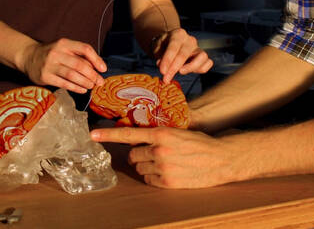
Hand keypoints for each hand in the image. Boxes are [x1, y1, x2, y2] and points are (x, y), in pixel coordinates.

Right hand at [19, 38, 106, 93]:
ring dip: (85, 82)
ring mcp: (49, 65)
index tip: (103, 69)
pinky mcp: (45, 76)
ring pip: (72, 75)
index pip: (85, 49)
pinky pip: (64, 83)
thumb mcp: (64, 48)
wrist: (28, 56)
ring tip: (91, 86)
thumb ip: (78, 55)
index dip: (96, 59)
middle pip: (79, 64)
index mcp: (64, 43)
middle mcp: (56, 52)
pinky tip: (82, 90)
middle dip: (93, 75)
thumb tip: (98, 69)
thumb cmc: (51, 53)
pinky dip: (75, 88)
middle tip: (99, 82)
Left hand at [90, 126, 237, 187]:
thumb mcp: (177, 131)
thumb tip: (138, 134)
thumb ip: (157, 133)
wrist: (221, 159)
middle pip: (132, 155)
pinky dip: (153, 176)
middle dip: (138, 154)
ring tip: (163, 162)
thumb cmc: (199, 143)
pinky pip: (149, 180)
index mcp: (161, 133)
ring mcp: (163, 167)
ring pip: (140, 168)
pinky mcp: (168, 182)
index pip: (128, 134)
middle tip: (151, 153)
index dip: (109, 134)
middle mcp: (159, 150)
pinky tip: (167, 171)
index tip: (93, 135)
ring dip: (146, 166)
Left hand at [152, 28, 212, 82]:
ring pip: (202, 57)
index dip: (167, 60)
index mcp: (178, 34)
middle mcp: (190, 40)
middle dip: (174, 68)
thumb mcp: (157, 47)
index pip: (173, 47)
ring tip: (180, 72)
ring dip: (191, 67)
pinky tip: (188, 71)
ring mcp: (198, 48)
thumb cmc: (163, 45)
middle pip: (185, 54)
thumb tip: (160, 64)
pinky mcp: (203, 57)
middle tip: (166, 78)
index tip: (162, 71)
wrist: (169, 43)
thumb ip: (158, 54)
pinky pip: (208, 63)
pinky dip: (201, 69)